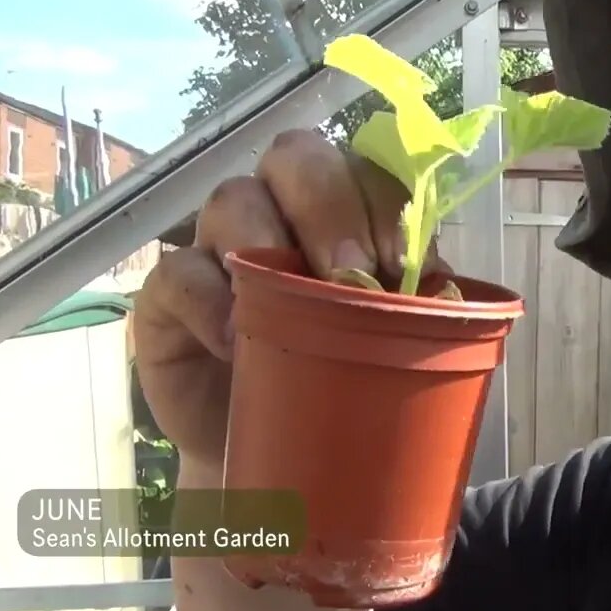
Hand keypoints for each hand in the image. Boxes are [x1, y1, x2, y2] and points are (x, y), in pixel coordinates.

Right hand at [133, 129, 451, 470]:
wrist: (275, 453)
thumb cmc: (335, 381)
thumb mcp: (383, 341)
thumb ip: (408, 304)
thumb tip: (443, 292)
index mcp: (341, 209)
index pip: (363, 167)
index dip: (384, 201)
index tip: (405, 263)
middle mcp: (278, 208)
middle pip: (296, 157)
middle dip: (330, 206)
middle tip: (353, 273)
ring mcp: (216, 244)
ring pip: (233, 198)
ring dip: (266, 240)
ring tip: (295, 302)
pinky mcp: (167, 295)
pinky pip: (178, 273)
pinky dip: (209, 300)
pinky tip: (233, 337)